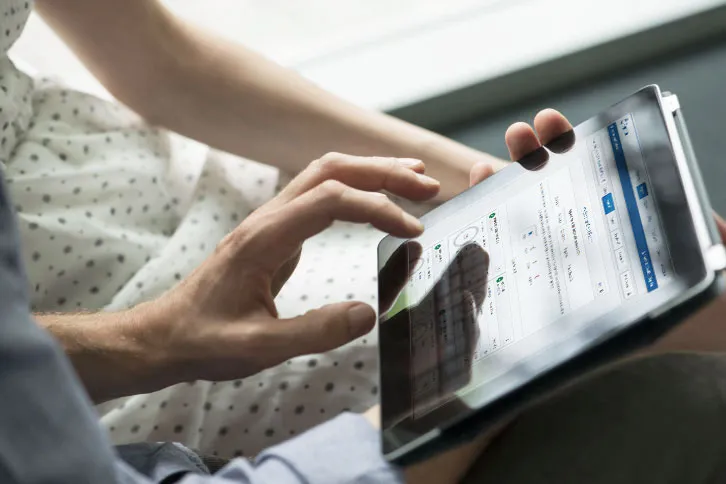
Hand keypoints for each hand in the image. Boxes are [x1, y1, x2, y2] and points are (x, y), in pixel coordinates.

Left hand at [138, 153, 439, 384]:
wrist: (165, 336)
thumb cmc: (204, 340)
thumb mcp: (258, 348)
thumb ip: (314, 332)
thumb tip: (368, 314)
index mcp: (264, 239)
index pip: (331, 200)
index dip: (378, 208)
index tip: (415, 230)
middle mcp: (267, 219)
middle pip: (330, 171)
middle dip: (382, 172)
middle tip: (428, 186)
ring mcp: (270, 222)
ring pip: (324, 176)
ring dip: (370, 172)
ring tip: (413, 182)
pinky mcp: (275, 233)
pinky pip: (318, 195)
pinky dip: (355, 189)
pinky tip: (375, 201)